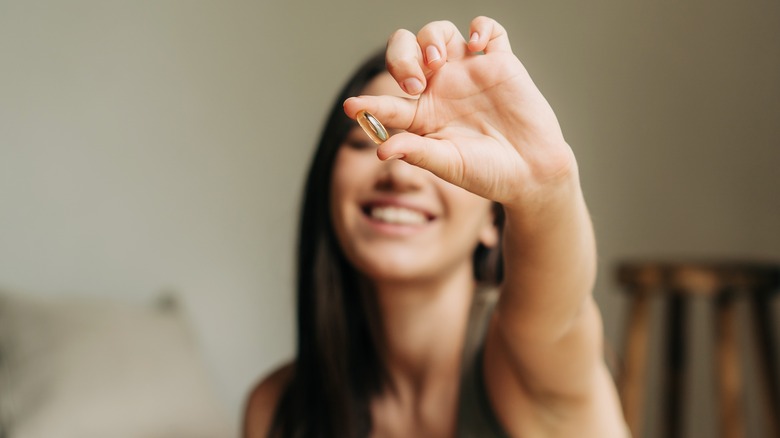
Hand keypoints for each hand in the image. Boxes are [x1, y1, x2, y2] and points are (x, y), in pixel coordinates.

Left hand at [343, 16, 577, 209]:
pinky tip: (477, 44)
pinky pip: (488, 30)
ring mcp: (469, 72)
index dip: (369, 103)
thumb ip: (417, 152)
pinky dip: (481, 27)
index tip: (353, 107)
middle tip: (415, 81)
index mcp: (423, 115)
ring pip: (438, 33)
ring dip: (430, 37)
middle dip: (400, 57)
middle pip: (406, 51)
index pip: (388, 102)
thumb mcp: (449, 164)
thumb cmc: (489, 173)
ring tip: (437, 60)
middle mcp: (441, 88)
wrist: (533, 174)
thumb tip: (381, 148)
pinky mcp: (500, 63)